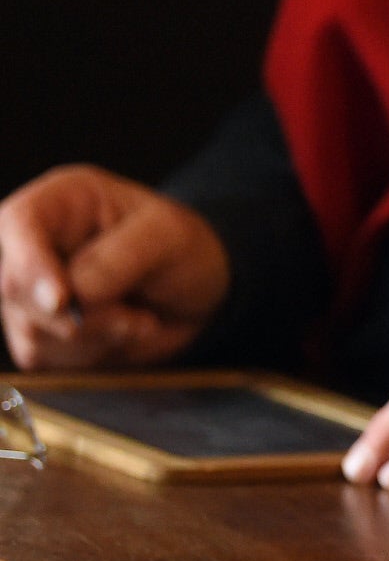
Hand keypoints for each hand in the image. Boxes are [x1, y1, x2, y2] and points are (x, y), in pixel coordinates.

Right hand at [0, 166, 229, 369]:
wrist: (197, 292)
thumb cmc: (181, 248)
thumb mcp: (168, 237)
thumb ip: (118, 260)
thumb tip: (72, 294)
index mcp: (59, 202)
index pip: (18, 223)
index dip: (30, 264)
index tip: (63, 300)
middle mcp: (34, 244)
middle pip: (16, 287)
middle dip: (79, 315)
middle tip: (136, 317)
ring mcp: (30, 292)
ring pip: (32, 330)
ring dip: (95, 337)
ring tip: (141, 319)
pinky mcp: (38, 333)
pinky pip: (45, 358)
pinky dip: (92, 355)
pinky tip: (125, 334)